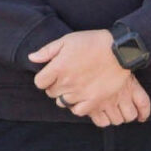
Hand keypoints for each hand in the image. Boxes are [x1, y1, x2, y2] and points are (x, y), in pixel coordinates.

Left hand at [31, 29, 147, 122]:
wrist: (119, 50)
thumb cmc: (93, 42)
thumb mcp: (67, 40)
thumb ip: (47, 51)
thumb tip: (31, 58)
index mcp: (58, 67)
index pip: (39, 82)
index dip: (44, 78)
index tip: (52, 74)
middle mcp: (67, 83)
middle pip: (51, 93)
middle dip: (56, 86)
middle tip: (67, 79)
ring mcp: (80, 93)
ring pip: (63, 102)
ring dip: (67, 96)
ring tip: (75, 87)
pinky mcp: (94, 100)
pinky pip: (78, 110)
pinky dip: (78, 106)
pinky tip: (82, 98)